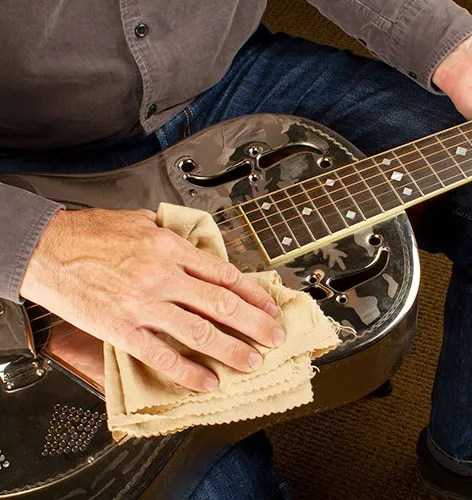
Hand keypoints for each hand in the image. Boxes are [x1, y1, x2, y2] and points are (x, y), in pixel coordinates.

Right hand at [20, 208, 282, 391]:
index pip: (224, 273)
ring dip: (232, 350)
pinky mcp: (122, 329)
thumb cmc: (89, 233)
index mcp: (170, 248)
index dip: (252, 293)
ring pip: (200, 332)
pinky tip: (207, 383)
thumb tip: (198, 250)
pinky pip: (161, 355)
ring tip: (252, 361)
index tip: (268, 306)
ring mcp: (143, 305)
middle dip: (255, 324)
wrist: (43, 247)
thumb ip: (172, 238)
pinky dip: (188, 373)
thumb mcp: (140, 221)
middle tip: (275, 336)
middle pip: (222, 304)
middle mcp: (162, 276)